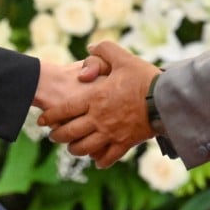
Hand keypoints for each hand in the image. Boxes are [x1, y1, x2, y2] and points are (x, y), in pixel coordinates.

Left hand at [38, 41, 160, 167]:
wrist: (166, 100)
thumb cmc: (144, 78)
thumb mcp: (123, 58)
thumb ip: (104, 50)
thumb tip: (89, 49)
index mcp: (94, 99)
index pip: (63, 111)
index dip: (50, 117)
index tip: (43, 120)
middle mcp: (98, 119)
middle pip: (69, 133)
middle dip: (57, 135)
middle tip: (53, 135)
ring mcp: (111, 134)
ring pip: (84, 148)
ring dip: (75, 149)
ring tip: (72, 147)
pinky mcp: (125, 144)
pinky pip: (107, 158)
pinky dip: (99, 161)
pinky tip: (97, 160)